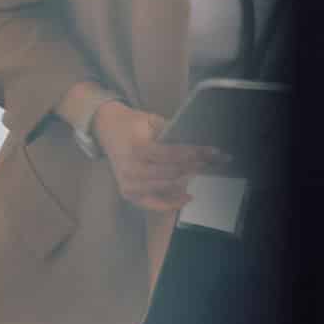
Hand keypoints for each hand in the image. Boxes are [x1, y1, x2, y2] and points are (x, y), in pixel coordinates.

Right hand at [95, 101, 225, 210]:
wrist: (107, 129)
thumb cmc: (132, 124)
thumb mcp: (151, 120)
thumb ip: (171, 131)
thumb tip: (199, 143)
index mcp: (137, 148)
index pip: (173, 155)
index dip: (196, 153)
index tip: (216, 152)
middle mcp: (131, 169)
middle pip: (173, 172)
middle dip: (197, 167)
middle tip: (215, 163)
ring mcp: (129, 184)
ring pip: (167, 187)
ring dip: (187, 181)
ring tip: (204, 174)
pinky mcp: (128, 193)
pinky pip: (153, 204)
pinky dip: (171, 203)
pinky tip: (187, 197)